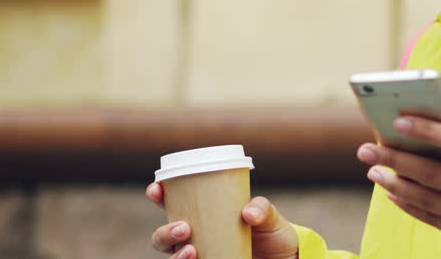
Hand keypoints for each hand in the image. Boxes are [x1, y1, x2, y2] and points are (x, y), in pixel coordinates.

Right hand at [146, 182, 299, 258]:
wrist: (283, 258)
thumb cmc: (271, 232)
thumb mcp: (270, 217)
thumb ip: (263, 209)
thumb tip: (249, 213)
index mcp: (202, 214)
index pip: (173, 203)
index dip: (158, 194)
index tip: (157, 188)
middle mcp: (195, 237)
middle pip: (162, 236)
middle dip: (164, 232)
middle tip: (183, 228)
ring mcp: (200, 256)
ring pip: (172, 257)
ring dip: (175, 256)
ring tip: (191, 250)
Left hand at [356, 96, 440, 248]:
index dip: (428, 131)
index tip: (397, 121)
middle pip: (436, 174)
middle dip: (397, 160)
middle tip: (367, 148)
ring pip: (430, 200)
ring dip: (397, 184)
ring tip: (373, 170)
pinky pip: (434, 220)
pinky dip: (410, 206)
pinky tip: (392, 192)